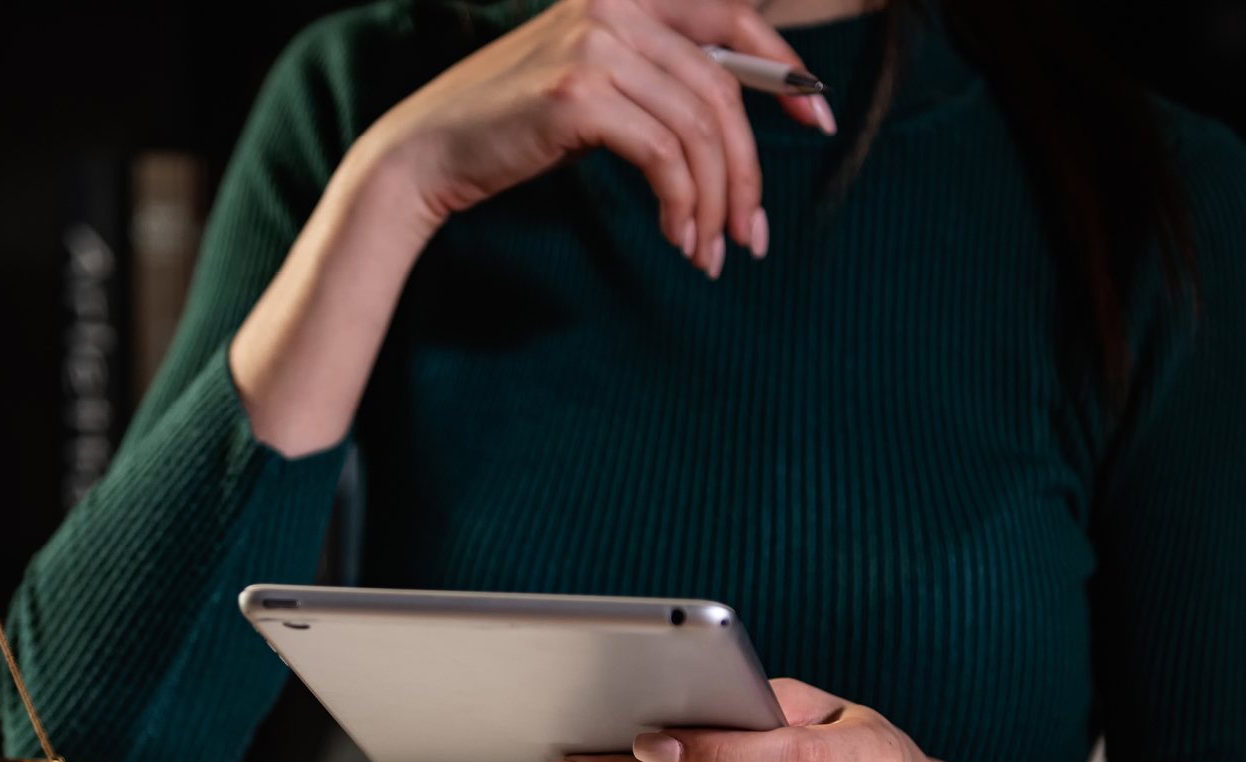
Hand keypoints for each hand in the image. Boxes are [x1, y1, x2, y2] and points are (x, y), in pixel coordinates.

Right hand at [371, 0, 828, 275]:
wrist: (428, 150)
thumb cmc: (512, 127)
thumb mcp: (596, 87)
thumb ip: (658, 84)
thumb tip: (732, 127)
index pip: (733, 18)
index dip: (786, 70)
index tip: (818, 120)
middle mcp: (614, 4)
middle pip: (721, 92)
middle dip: (748, 171)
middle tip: (753, 234)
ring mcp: (595, 44)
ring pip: (698, 131)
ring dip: (714, 203)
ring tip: (710, 252)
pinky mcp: (578, 95)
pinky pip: (664, 157)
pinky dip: (682, 206)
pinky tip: (678, 239)